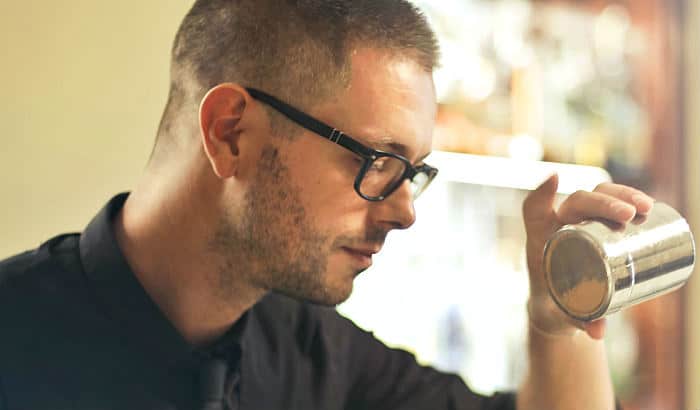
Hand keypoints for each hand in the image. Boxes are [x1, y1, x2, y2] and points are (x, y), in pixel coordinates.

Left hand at [522, 174, 653, 338]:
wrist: (558, 304)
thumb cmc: (554, 304)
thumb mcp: (562, 313)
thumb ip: (577, 320)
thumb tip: (597, 332)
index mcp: (541, 239)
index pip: (533, 210)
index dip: (541, 193)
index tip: (555, 180)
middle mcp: (558, 225)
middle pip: (577, 201)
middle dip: (603, 202)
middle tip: (628, 214)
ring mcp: (580, 222)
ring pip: (597, 197)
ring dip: (620, 196)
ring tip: (644, 208)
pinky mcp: (600, 226)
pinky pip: (611, 204)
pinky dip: (627, 200)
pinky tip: (647, 205)